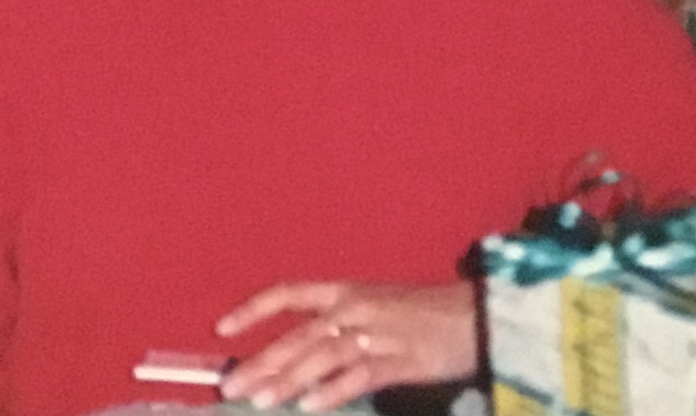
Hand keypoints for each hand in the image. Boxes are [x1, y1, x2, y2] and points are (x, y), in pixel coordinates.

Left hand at [214, 279, 478, 411]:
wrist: (473, 316)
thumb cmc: (421, 313)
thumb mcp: (373, 309)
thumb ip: (336, 331)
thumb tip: (296, 362)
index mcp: (344, 290)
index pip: (288, 293)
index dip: (254, 309)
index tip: (223, 328)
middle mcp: (354, 308)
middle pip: (298, 336)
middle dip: (261, 361)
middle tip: (231, 385)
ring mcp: (375, 334)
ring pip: (320, 358)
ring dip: (287, 381)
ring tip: (260, 400)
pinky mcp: (398, 360)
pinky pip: (358, 377)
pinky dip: (332, 392)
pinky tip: (309, 406)